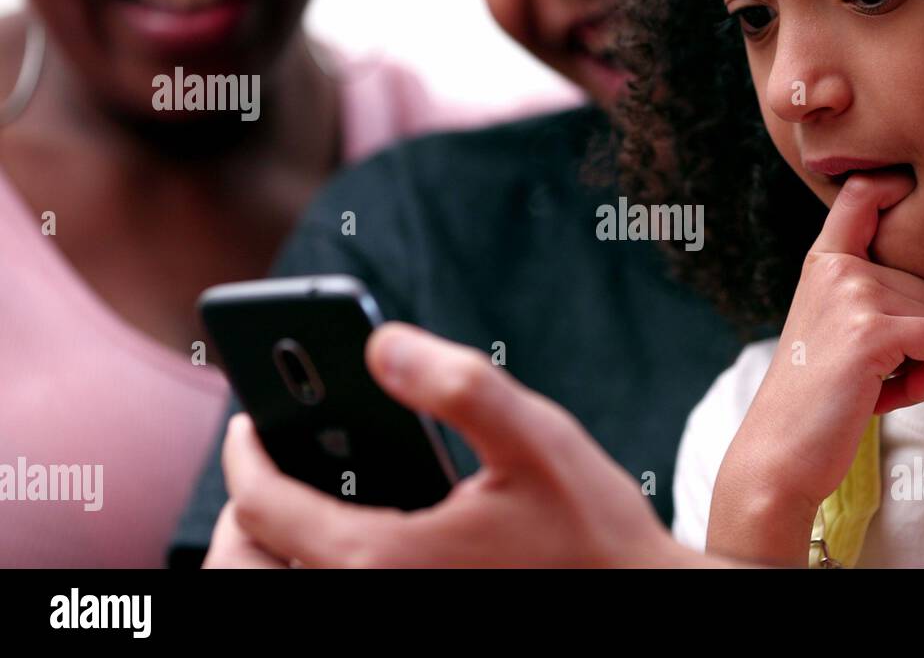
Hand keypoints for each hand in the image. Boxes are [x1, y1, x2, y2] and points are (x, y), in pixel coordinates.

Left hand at [205, 323, 716, 567]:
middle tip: (269, 465)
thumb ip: (460, 384)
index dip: (244, 454)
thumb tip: (380, 342)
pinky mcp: (420, 621)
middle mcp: (373, 601)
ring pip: (286, 592)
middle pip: (249, 569)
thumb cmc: (594, 533)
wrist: (641, 608)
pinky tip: (362, 530)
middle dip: (244, 513)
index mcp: (383, 560)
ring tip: (304, 498)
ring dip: (275, 548)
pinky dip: (320, 567)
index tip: (245, 422)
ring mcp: (393, 616)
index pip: (264, 509)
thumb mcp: (537, 438)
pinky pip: (334, 598)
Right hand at [707, 173, 923, 565]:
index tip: (904, 187)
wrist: (778, 454)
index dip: (894, 185)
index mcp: (824, 263)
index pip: (862, 194)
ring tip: (874, 384)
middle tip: (874, 370)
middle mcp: (837, 267)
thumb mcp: (831, 327)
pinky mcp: (870, 331)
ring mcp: (853, 294)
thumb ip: (866, 291)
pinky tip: (884, 397)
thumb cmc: (815, 399)